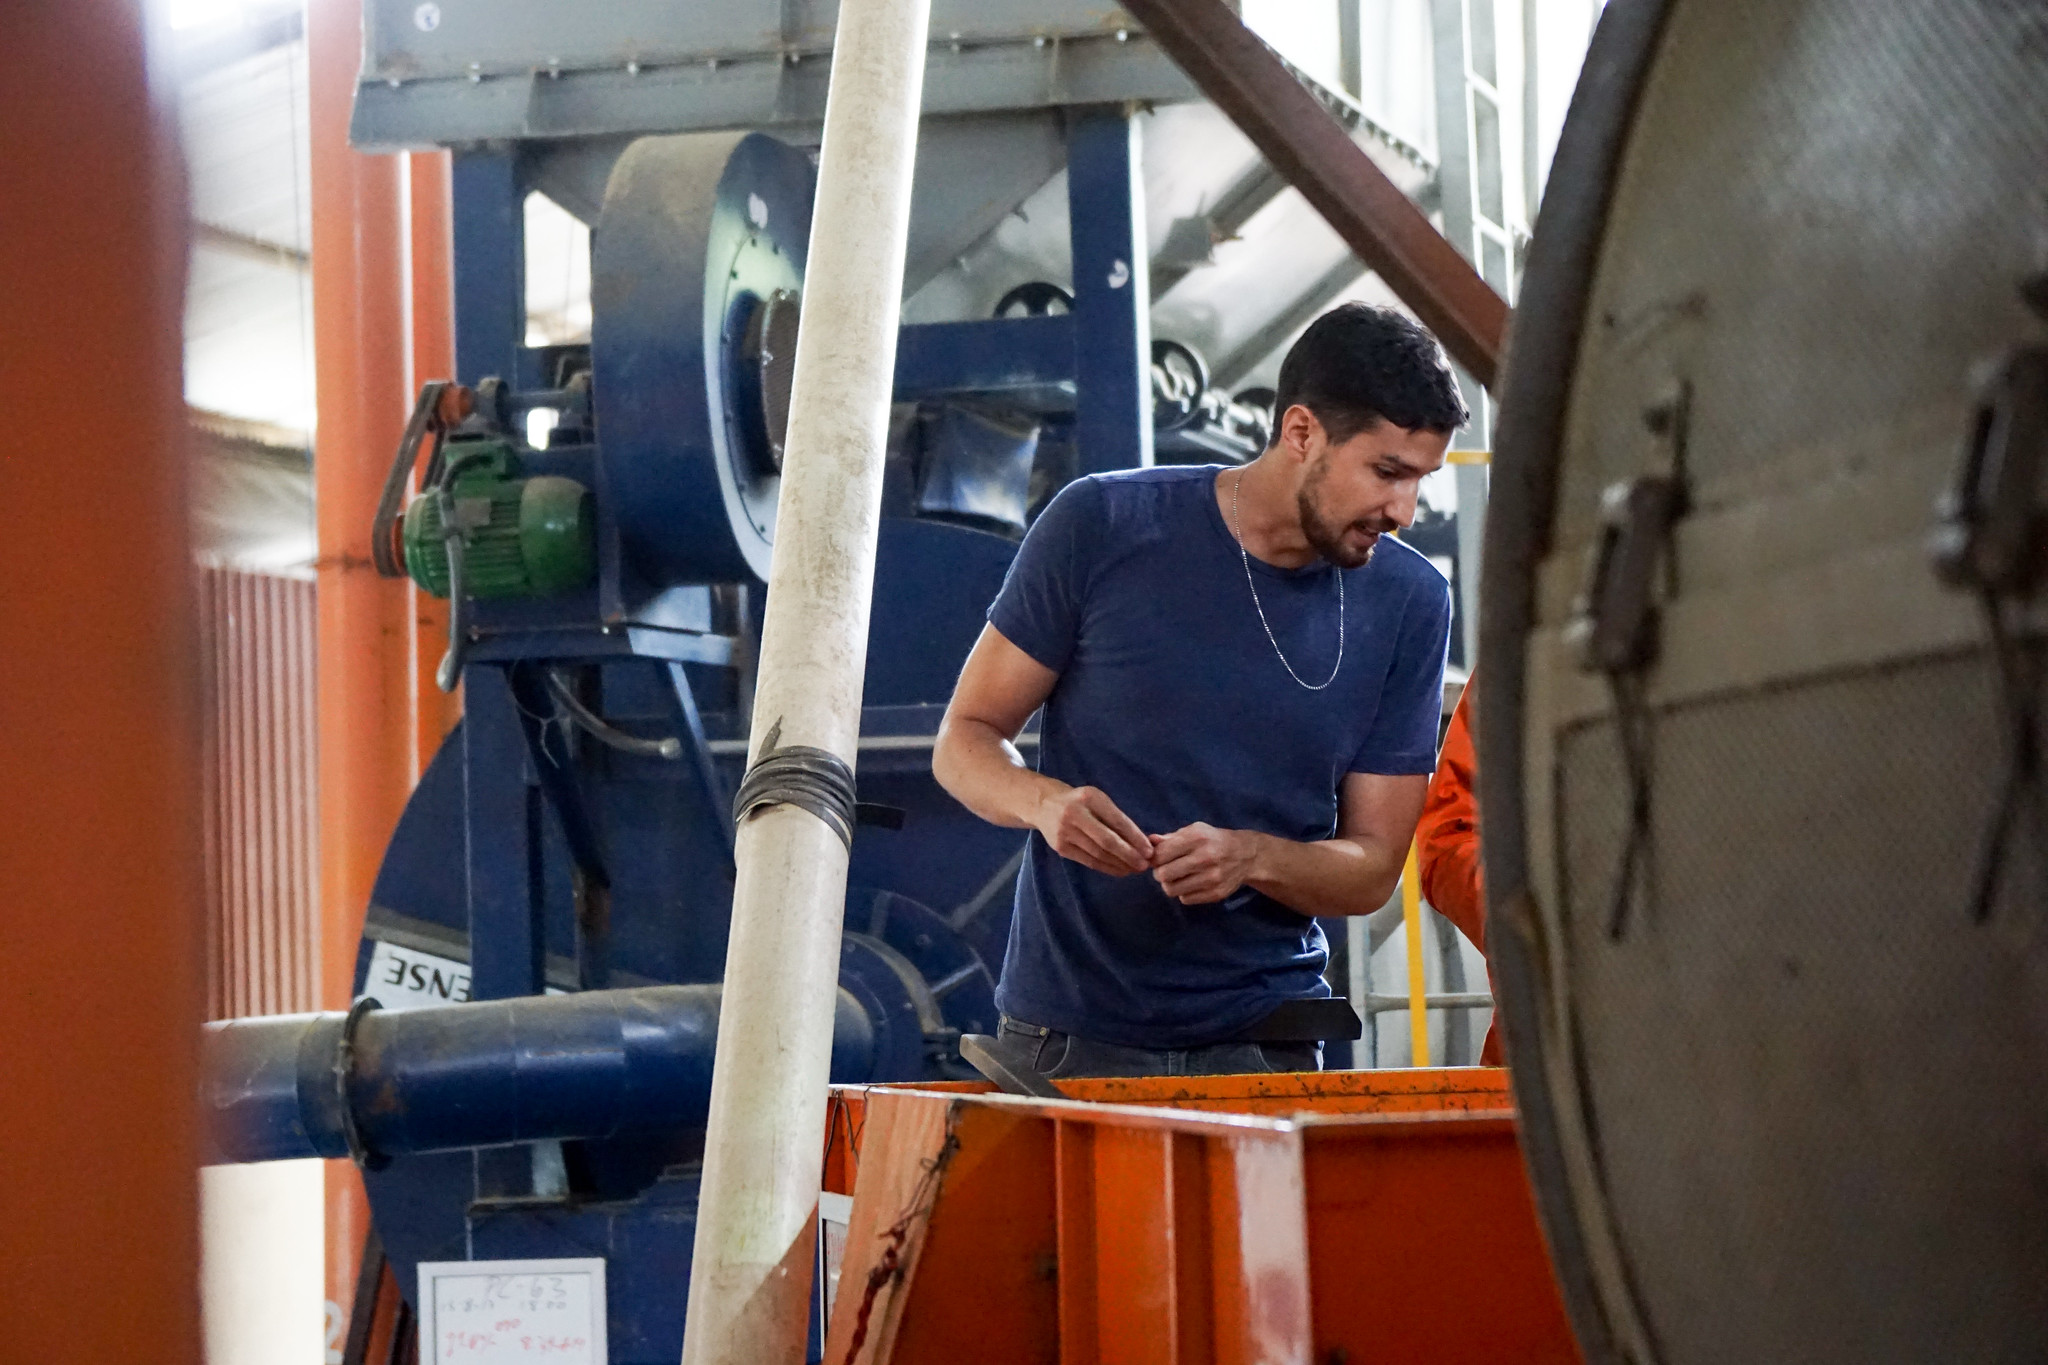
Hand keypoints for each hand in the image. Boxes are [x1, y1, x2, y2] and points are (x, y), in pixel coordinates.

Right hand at [1032, 785, 1151, 875]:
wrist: (1043, 804)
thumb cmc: (1079, 801)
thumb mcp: (1097, 800)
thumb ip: (1115, 817)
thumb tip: (1141, 842)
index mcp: (1089, 798)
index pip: (1116, 820)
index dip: (1134, 837)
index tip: (1149, 850)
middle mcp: (1075, 814)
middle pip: (1106, 840)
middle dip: (1128, 855)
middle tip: (1144, 865)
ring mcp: (1065, 832)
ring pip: (1098, 854)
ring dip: (1120, 864)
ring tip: (1135, 869)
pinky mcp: (1061, 848)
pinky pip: (1088, 861)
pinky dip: (1106, 868)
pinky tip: (1120, 871)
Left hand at [1150, 824, 1260, 904]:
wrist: (1245, 855)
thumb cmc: (1213, 840)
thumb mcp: (1194, 831)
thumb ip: (1170, 838)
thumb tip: (1149, 841)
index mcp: (1197, 838)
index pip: (1160, 854)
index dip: (1153, 858)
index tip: (1157, 859)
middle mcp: (1205, 857)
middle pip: (1163, 874)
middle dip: (1159, 873)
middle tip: (1165, 870)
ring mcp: (1212, 878)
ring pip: (1172, 889)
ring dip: (1170, 885)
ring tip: (1177, 878)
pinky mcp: (1216, 894)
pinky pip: (1185, 899)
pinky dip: (1184, 893)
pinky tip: (1191, 884)